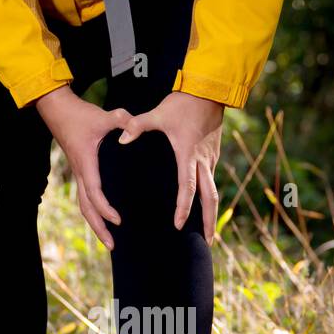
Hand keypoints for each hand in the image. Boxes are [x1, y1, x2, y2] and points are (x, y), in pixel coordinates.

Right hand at [35, 86, 130, 250]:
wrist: (57, 109)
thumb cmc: (79, 114)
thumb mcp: (103, 115)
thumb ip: (122, 120)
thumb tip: (135, 125)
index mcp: (86, 164)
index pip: (94, 193)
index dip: (105, 209)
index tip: (118, 220)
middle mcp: (80, 173)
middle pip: (86, 208)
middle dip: (98, 228)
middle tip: (112, 246)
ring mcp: (78, 173)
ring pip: (84, 205)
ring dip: (95, 224)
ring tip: (108, 241)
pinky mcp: (80, 170)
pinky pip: (85, 196)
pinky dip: (93, 211)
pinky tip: (103, 218)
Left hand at [117, 91, 223, 242]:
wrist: (209, 90)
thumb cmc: (182, 103)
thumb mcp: (157, 114)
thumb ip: (136, 126)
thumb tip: (120, 139)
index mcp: (188, 155)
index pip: (187, 187)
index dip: (183, 208)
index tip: (177, 225)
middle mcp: (203, 161)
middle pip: (210, 198)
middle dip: (208, 222)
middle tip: (207, 243)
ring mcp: (211, 160)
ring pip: (213, 192)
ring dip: (211, 214)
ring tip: (207, 234)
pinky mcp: (213, 156)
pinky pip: (212, 183)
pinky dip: (209, 200)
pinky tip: (205, 210)